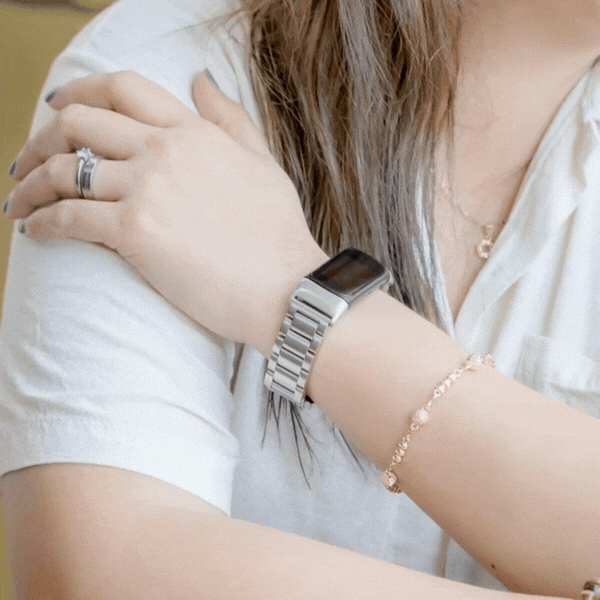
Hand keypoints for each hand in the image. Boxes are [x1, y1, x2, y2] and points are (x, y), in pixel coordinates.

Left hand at [3, 70, 327, 352]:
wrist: (287, 287)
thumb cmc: (278, 234)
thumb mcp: (263, 163)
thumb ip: (230, 118)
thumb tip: (200, 77)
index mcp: (194, 131)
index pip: (122, 88)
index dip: (79, 90)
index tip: (56, 107)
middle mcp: (165, 150)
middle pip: (78, 121)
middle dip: (40, 138)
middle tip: (27, 163)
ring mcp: (148, 188)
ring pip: (63, 169)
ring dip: (30, 185)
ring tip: (19, 204)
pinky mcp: (135, 231)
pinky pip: (68, 217)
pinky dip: (42, 222)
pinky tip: (35, 231)